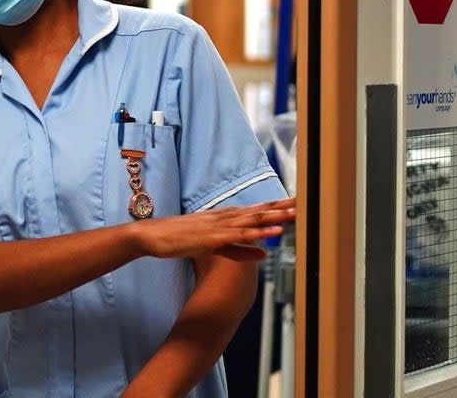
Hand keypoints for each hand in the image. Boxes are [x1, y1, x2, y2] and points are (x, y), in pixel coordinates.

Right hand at [133, 197, 294, 260]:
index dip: (277, 207)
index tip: (296, 203)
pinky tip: (273, 233)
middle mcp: (225, 217)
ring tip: (295, 213)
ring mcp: (219, 226)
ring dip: (275, 216)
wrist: (152, 236)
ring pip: (253, 220)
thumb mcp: (214, 246)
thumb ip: (240, 250)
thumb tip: (264, 254)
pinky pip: (239, 236)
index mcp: (225, 218)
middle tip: (304, 202)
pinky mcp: (212, 237)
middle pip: (260, 211)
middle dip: (282, 207)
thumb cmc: (179, 239)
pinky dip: (258, 233)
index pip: (257, 211)